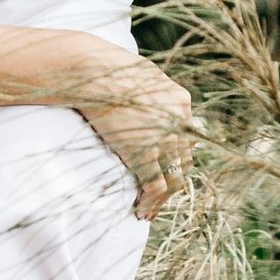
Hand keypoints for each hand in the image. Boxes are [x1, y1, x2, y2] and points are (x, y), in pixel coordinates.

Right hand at [73, 54, 195, 219]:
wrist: (93, 72)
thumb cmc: (105, 68)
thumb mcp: (140, 75)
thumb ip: (151, 93)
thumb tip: (143, 102)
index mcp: (180, 100)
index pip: (186, 138)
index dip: (175, 158)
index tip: (163, 171)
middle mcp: (180, 122)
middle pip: (183, 161)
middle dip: (171, 181)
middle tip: (157, 198)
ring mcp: (165, 140)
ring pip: (174, 179)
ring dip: (162, 199)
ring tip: (148, 210)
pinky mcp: (146, 155)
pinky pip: (156, 187)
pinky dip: (150, 203)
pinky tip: (140, 211)